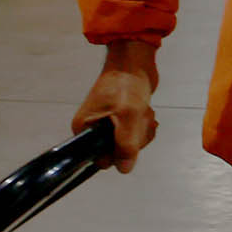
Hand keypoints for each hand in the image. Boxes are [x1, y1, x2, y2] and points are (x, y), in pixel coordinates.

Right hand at [73, 40, 159, 173]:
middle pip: (116, 153)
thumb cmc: (126, 85)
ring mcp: (107, 124)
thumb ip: (125, 145)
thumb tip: (124, 169)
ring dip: (142, 131)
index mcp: (84, 128)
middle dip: (134, 139)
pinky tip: (147, 114)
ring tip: (144, 113)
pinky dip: (143, 126)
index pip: (99, 158)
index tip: (128, 138)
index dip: (117, 153)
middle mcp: (92, 128)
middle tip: (138, 120)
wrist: (136, 62)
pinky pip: (134, 135)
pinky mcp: (121, 120)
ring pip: (128, 144)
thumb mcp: (128, 116)